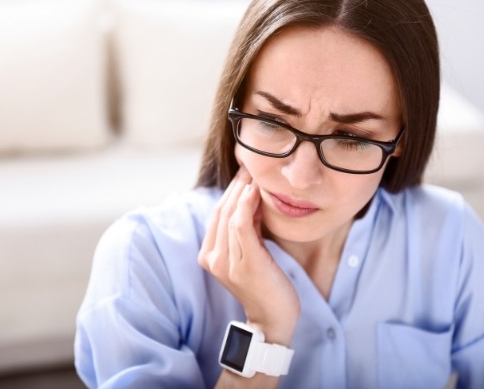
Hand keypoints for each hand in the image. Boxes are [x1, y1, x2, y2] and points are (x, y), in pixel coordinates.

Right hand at [198, 168, 299, 344]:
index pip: (217, 214)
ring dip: (241, 190)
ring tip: (254, 173)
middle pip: (221, 211)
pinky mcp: (243, 262)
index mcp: (209, 255)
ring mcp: (225, 262)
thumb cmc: (266, 283)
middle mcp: (212, 258)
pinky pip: (240, 225)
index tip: (245, 173)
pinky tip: (255, 191)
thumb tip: (251, 199)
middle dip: (235, 185)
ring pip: (229, 214)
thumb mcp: (251, 252)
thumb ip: (246, 230)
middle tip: (250, 166)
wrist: (274, 318)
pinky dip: (246, 204)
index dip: (229, 191)